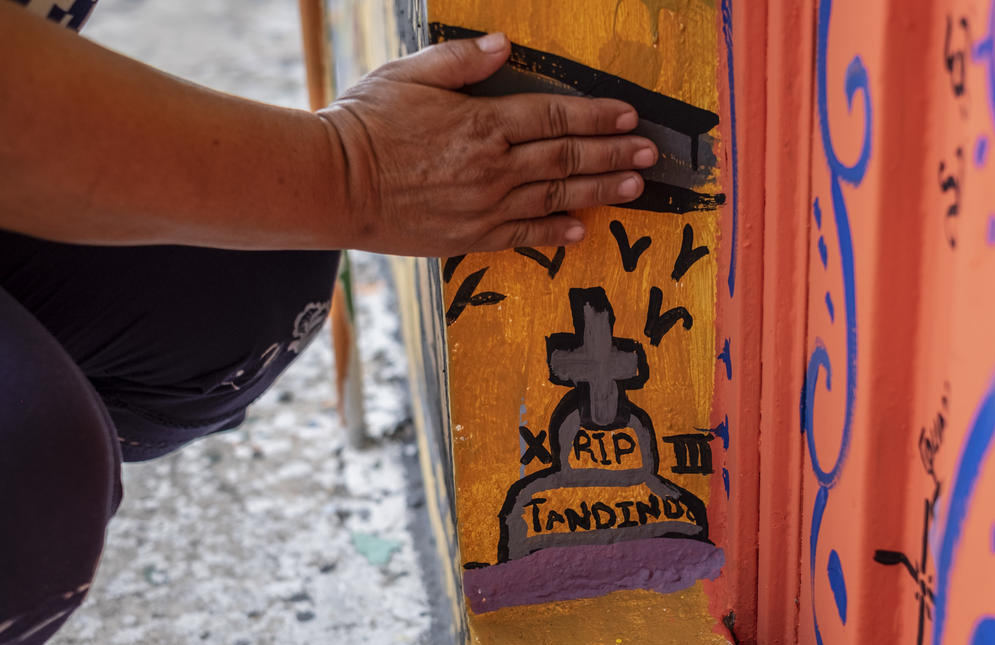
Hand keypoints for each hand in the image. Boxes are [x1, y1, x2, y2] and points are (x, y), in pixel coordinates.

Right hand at [317, 32, 657, 255]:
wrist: (332, 185)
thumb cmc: (365, 125)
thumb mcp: (408, 75)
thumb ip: (461, 61)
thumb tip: (504, 43)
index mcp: (480, 124)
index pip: (553, 117)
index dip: (596, 117)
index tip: (628, 116)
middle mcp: (492, 168)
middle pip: (566, 159)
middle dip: (614, 154)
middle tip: (649, 154)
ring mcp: (484, 207)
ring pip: (556, 197)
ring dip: (600, 191)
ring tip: (635, 186)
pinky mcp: (471, 238)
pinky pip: (524, 236)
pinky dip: (556, 232)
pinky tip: (582, 229)